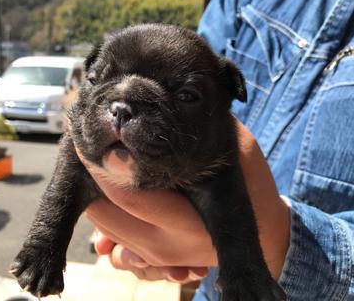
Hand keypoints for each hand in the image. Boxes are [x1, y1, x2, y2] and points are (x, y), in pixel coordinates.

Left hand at [78, 119, 290, 282]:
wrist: (266, 234)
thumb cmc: (253, 186)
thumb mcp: (240, 150)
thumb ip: (206, 126)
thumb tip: (166, 96)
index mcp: (186, 220)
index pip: (126, 192)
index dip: (101, 162)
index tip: (87, 134)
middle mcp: (164, 244)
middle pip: (102, 211)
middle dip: (90, 174)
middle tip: (87, 143)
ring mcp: (153, 255)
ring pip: (101, 223)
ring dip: (94, 190)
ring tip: (100, 158)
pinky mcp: (148, 256)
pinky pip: (110, 237)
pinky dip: (104, 211)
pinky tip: (112, 187)